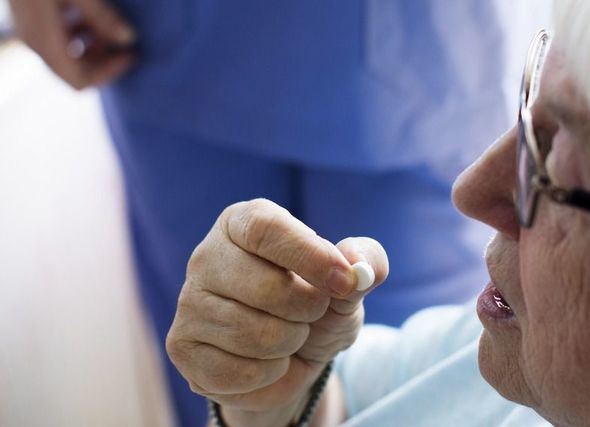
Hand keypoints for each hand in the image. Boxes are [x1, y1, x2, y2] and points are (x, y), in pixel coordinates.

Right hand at [9, 0, 135, 88]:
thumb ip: (102, 16)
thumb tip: (130, 39)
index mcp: (45, 40)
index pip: (80, 80)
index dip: (109, 72)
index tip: (131, 53)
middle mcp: (34, 40)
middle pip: (74, 72)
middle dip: (103, 60)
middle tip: (125, 40)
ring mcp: (29, 29)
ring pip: (66, 56)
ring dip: (92, 46)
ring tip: (109, 22)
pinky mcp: (30, 17)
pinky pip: (56, 38)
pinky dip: (78, 32)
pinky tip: (90, 11)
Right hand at [165, 199, 388, 425]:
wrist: (293, 356)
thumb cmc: (318, 302)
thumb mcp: (350, 280)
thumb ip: (364, 263)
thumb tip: (357, 264)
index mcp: (243, 222)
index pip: (267, 228)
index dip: (311, 256)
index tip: (345, 282)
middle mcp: (206, 256)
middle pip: (266, 287)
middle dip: (308, 310)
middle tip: (311, 311)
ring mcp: (189, 302)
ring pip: (255, 334)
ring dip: (290, 343)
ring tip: (288, 334)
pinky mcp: (183, 347)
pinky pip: (239, 371)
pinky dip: (270, 373)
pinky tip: (267, 360)